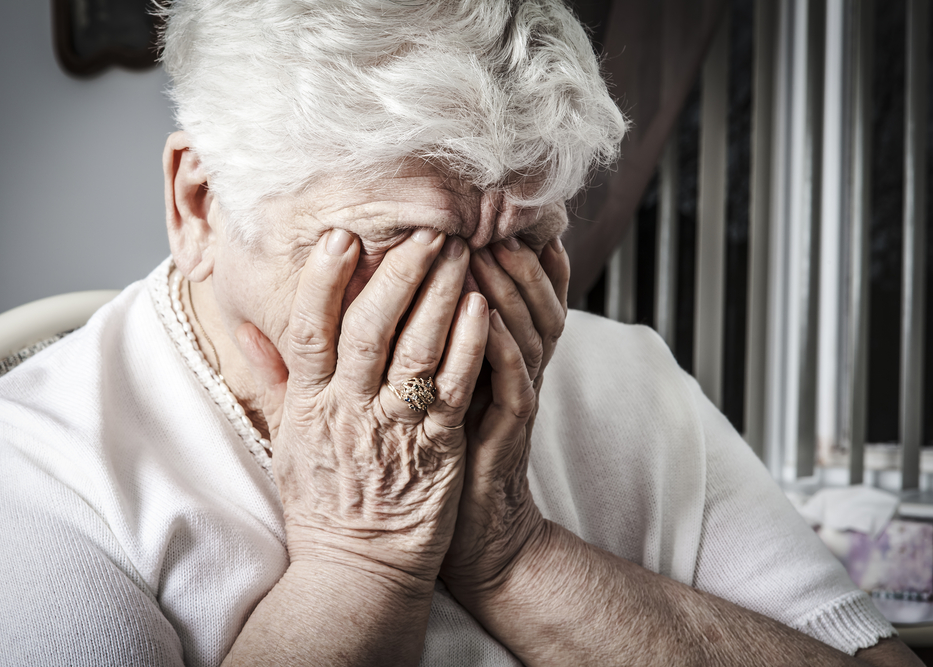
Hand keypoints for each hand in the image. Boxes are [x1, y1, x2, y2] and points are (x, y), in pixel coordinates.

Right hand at [235, 228, 488, 584]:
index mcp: (309, 405)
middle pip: (369, 328)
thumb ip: (275, 379)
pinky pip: (452, 388)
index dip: (323, 282)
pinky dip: (467, 345)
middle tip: (425, 230)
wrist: (357, 570)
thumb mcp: (287, 440)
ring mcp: (393, 429)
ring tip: (459, 253)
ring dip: (439, 295)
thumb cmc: (324, 502)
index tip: (341, 236)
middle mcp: (347, 411)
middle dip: (397, 273)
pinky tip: (481, 307)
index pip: (310, 332)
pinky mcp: (436, 448)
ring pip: (416, 349)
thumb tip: (248, 328)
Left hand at [441, 220, 570, 601]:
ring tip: (487, 253)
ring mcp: (515, 403)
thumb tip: (396, 289)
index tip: (504, 214)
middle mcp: (516, 374)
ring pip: (527, 336)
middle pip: (535, 304)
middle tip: (493, 221)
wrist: (469, 535)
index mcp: (501, 359)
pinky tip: (483, 319)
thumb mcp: (442, 387)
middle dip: (518, 261)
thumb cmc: (441, 456)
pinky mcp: (506, 436)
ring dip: (510, 293)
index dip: (523, 256)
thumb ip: (434, 339)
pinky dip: (502, 350)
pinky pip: (514, 386)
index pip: (525, 296)